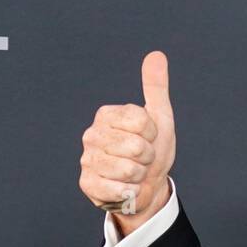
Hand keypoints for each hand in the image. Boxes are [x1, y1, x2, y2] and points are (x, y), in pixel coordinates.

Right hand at [79, 51, 175, 233]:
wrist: (149, 184)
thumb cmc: (153, 148)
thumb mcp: (159, 116)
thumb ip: (155, 87)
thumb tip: (156, 54)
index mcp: (107, 115)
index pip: (141, 121)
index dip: (153, 133)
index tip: (150, 136)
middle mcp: (92, 135)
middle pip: (136, 146)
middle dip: (148, 156)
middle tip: (143, 158)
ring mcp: (87, 160)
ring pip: (129, 169)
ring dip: (139, 175)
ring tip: (134, 172)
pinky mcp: (87, 184)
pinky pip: (118, 189)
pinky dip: (129, 191)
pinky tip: (124, 187)